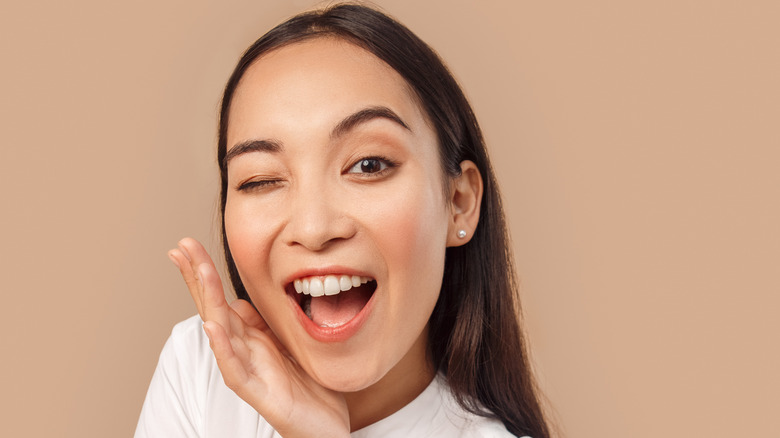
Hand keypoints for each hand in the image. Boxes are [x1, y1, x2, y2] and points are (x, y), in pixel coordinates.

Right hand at [168, 238, 350, 437]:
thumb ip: (261, 325)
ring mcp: (248, 371)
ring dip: (208, 300)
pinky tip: (212, 327)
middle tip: (181, 247)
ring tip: (196, 270)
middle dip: (198, 277)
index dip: (203, 274)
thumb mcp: (286, 345)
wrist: (325, 428)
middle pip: (214, 308)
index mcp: (250, 338)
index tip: (186, 246)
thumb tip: (237, 300)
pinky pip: (236, 369)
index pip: (220, 299)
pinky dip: (223, 348)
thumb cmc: (306, 388)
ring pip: (221, 331)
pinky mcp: (259, 393)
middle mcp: (243, 352)